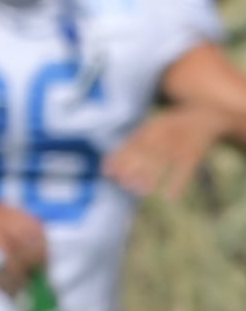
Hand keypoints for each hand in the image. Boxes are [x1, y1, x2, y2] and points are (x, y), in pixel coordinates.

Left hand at [110, 105, 228, 199]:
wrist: (205, 113)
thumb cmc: (169, 127)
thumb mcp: (149, 129)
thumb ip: (129, 147)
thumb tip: (105, 170)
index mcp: (151, 128)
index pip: (132, 144)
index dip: (120, 158)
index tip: (108, 173)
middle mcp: (165, 134)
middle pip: (147, 152)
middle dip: (134, 168)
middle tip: (124, 184)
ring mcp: (181, 144)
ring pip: (165, 161)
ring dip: (153, 176)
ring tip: (142, 191)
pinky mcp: (195, 154)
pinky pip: (186, 169)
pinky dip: (178, 183)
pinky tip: (170, 197)